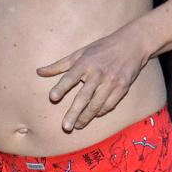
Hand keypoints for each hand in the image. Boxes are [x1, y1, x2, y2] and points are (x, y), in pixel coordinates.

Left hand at [37, 28, 151, 132]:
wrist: (132, 44)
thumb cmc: (102, 48)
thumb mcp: (80, 53)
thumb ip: (59, 65)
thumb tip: (38, 72)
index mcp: (85, 63)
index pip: (70, 77)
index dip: (61, 87)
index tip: (53, 97)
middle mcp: (98, 73)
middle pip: (84, 96)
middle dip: (74, 112)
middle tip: (66, 127)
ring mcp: (111, 81)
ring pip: (97, 104)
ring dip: (86, 117)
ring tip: (77, 125)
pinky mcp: (122, 87)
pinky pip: (109, 104)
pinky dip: (100, 112)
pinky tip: (93, 116)